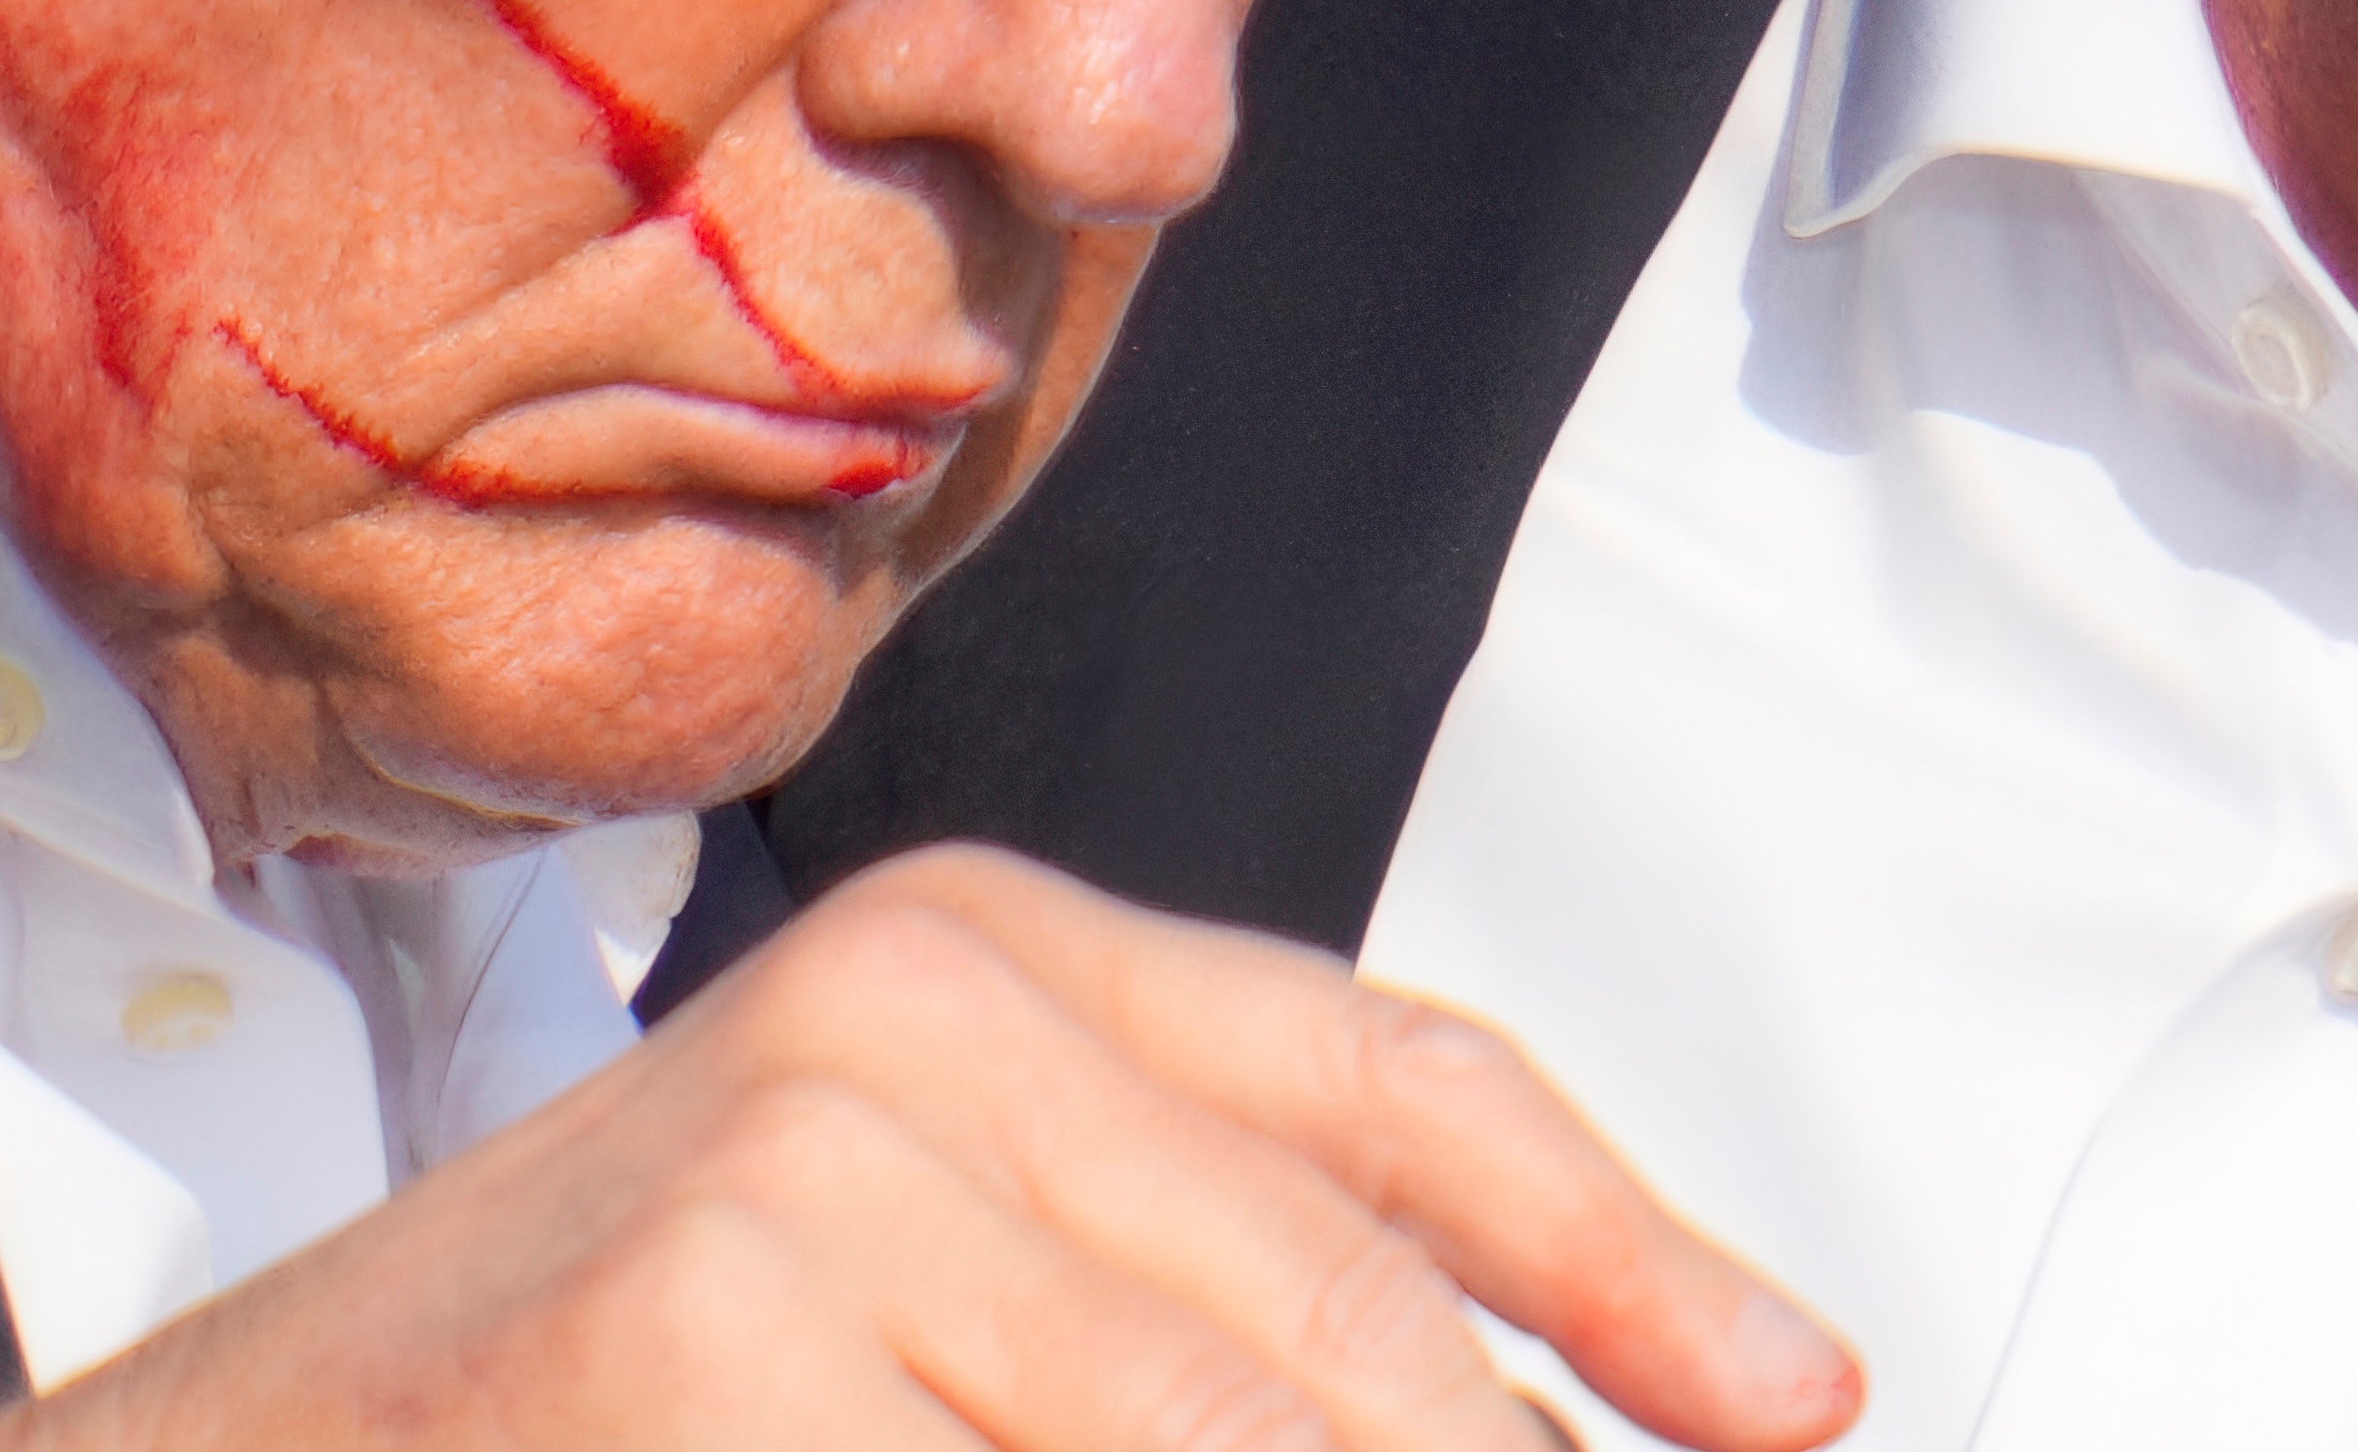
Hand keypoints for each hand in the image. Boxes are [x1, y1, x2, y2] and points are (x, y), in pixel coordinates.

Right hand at [0, 847, 1856, 1451]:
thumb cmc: (569, 1397)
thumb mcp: (905, 1252)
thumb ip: (1179, 1303)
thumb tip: (1563, 1403)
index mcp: (977, 951)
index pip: (1396, 1087)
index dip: (1628, 1269)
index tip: (1789, 1405)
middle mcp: (914, 1013)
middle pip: (1365, 1353)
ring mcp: (813, 1176)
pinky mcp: (719, 1344)